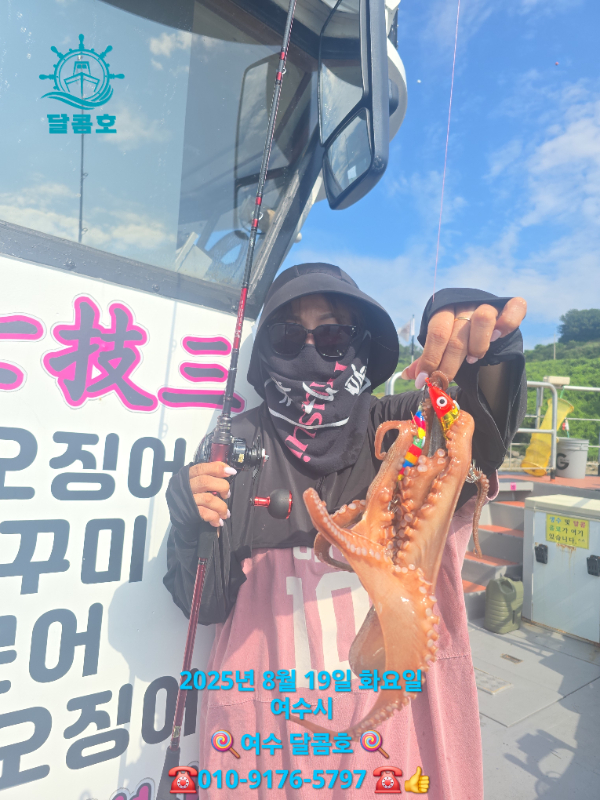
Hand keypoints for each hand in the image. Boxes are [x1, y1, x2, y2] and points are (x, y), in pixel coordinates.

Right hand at [188, 461, 235, 527]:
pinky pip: (205, 513)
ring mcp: (187, 500)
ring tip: (225, 513)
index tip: (231, 472)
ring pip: (208, 499)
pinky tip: (219, 521)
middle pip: (205, 482)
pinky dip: (215, 517)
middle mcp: (186, 486)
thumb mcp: (194, 481)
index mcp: (188, 476)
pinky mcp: (189, 512)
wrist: (176, 514)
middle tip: (226, 494)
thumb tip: (228, 471)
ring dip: (221, 506)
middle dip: (222, 487)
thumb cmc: (189, 496)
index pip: (202, 468)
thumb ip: (208, 475)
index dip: (217, 468)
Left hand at [401, 297, 526, 387]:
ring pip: (483, 319)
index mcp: (444, 309)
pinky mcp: (510, 305)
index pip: (436, 333)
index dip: (430, 358)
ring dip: (477, 345)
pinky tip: (499, 336)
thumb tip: (409, 375)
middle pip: (457, 334)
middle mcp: (465, 304)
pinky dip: (508, 322)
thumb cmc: (455, 332)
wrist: (480, 314)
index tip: (424, 380)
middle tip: (445, 380)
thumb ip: (428, 356)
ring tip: (473, 358)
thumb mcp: (440, 342)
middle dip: (449, 363)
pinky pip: (514, 308)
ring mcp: (487, 303)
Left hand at [404, 766, 429, 792]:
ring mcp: (424, 786)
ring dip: (422, 786)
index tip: (419, 778)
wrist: (410, 786)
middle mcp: (424, 782)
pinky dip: (422, 790)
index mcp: (423, 778)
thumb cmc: (413, 780)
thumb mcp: (416, 775)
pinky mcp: (424, 790)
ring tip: (418, 786)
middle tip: (418, 782)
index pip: (427, 778)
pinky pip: (426, 790)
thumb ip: (418, 771)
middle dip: (422, 782)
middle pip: (427, 782)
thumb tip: (418, 766)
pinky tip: (419, 789)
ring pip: (427, 786)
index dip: (423, 778)